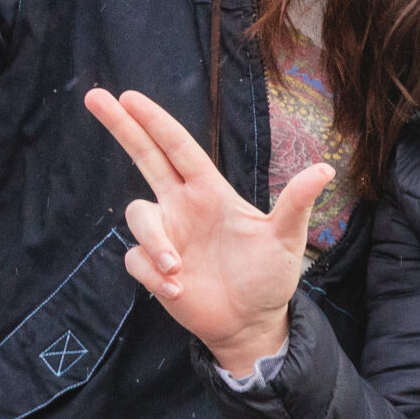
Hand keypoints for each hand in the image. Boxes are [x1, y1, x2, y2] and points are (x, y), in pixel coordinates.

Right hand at [84, 87, 329, 371]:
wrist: (251, 323)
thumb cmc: (269, 276)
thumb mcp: (286, 239)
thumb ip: (295, 203)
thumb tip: (325, 168)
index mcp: (210, 191)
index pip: (177, 147)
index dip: (154, 122)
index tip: (128, 96)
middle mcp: (182, 206)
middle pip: (144, 157)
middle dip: (120, 127)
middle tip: (94, 96)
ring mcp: (166, 235)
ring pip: (137, 217)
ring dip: (154, 242)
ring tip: (178, 270)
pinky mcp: (153, 268)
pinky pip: (136, 260)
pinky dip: (154, 276)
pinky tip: (179, 291)